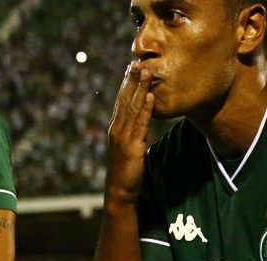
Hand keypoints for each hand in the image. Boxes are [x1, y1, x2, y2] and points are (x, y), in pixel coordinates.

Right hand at [106, 61, 154, 205]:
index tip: (131, 68)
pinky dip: (146, 109)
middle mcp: (116, 129)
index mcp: (115, 128)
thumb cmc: (127, 172)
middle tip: (138, 62)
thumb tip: (144, 124)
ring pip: (132, 108)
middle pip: (125, 100)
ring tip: (147, 72)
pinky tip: (151, 97)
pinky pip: (140, 124)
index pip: (121, 102)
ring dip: (140, 89)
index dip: (126, 84)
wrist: (120, 191)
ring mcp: (123, 137)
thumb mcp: (131, 149)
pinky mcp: (132, 146)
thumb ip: (136, 134)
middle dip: (132, 80)